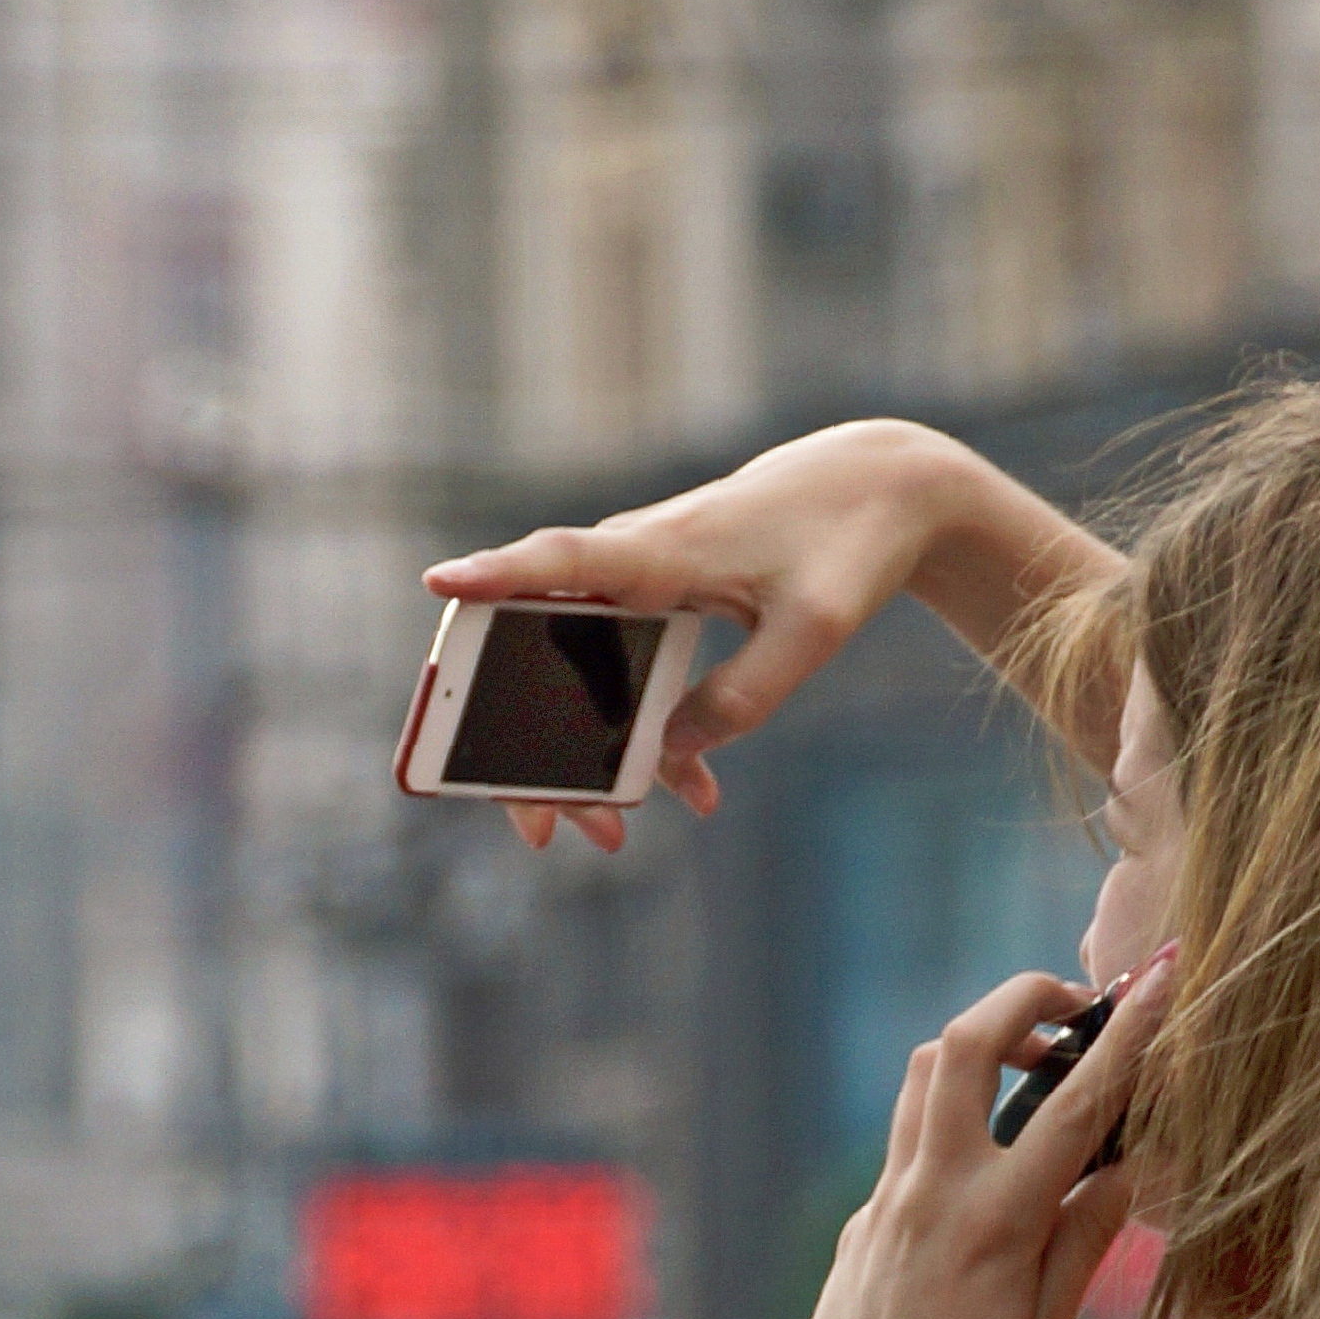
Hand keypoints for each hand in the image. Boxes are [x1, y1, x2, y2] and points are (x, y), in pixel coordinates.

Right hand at [424, 419, 988, 854]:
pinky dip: (639, 730)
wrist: (880, 486)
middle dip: (528, 747)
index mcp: (664, 551)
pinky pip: (619, 670)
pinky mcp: (657, 597)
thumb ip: (743, 697)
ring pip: (573, 671)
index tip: (439, 585)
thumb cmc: (848, 544)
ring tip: (606, 832)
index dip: (494, 575)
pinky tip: (692, 788)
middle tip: (544, 830)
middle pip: (538, 649)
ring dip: (581, 753)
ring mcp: (636, 578)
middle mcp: (630, 559)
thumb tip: (670, 755)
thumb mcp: (814, 634)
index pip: (560, 561)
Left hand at [764, 954, 1167, 1318]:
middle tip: (1076, 1009)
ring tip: (1038, 1077)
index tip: (1166, 975)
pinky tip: (994, 1183)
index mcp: (991, 1221)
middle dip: (1024, 999)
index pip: (1076, 1100)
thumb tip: (1128, 1165)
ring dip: (980, 1052)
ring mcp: (881, 1205)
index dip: (1128, 1031)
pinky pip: (906, 1150)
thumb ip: (1085, 1238)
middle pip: (966, 1043)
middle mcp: (927, 1194)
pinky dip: (954, 1132)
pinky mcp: (857, 1230)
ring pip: (922, 1082)